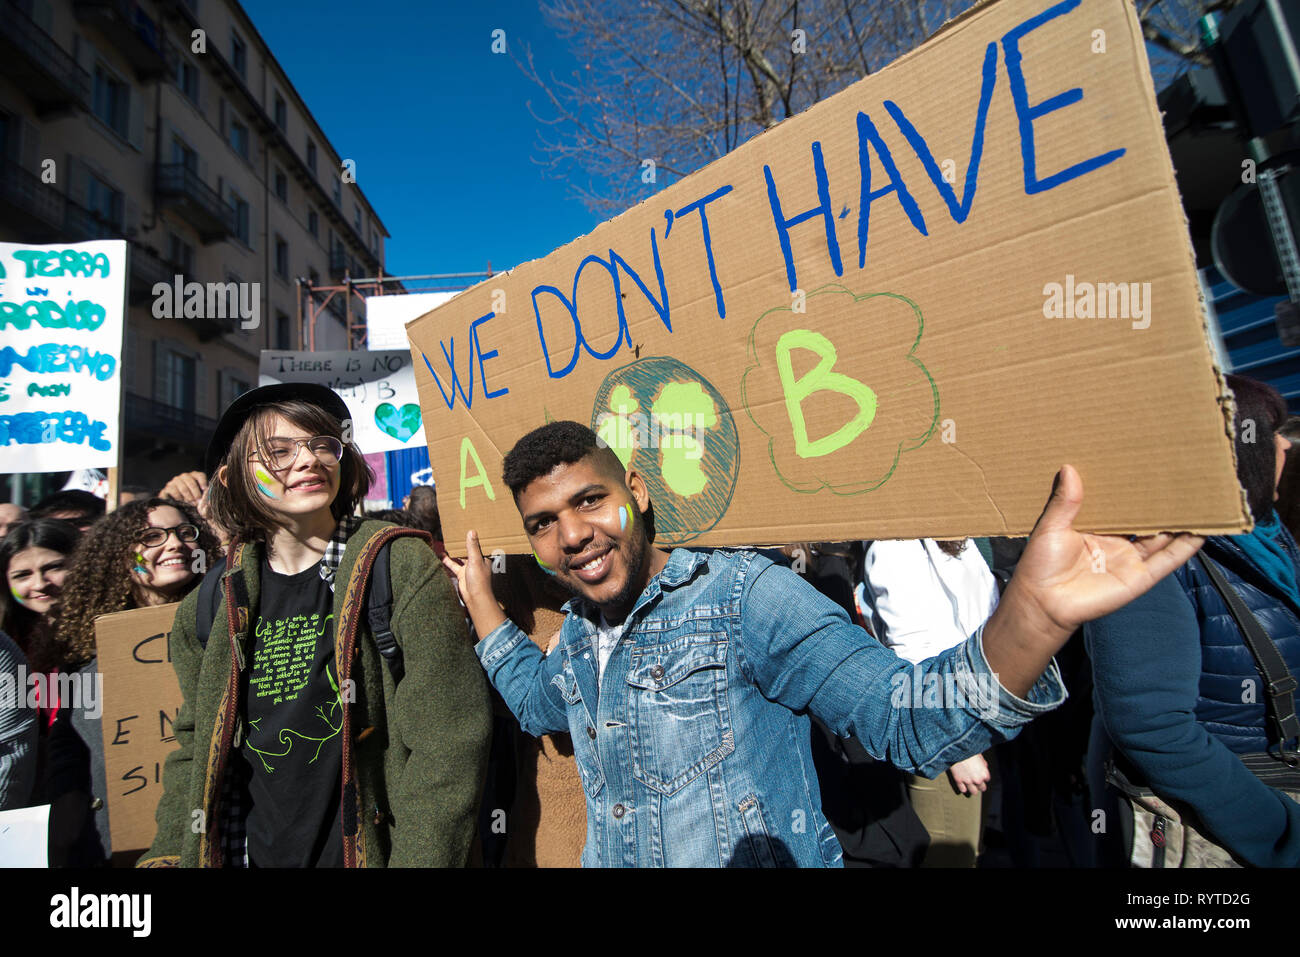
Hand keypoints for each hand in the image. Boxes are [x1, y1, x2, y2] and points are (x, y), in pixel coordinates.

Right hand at [159, 471, 207, 506]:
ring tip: (192, 503)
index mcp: (194, 476)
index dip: (203, 482)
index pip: (200, 475)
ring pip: (183, 488)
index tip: (205, 489)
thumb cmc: (192, 497)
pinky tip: (182, 501)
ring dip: (189, 497)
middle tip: (198, 501)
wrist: (177, 501)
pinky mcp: (168, 487)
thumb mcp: (199, 496)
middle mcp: (185, 476)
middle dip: (196, 493)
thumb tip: (209, 503)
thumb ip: (204, 497)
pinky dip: (179, 497)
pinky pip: (174, 491)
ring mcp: (176, 480)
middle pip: (191, 482)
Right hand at [439, 531, 506, 635]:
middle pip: (469, 549)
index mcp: (483, 557)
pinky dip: (447, 560)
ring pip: (460, 556)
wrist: (474, 598)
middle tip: (456, 531)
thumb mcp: (475, 560)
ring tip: (447, 541)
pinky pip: (453, 565)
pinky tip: (441, 554)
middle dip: (463, 542)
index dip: (475, 536)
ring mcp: (468, 567)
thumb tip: (471, 531)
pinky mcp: (461, 574)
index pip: (479, 544)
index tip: (469, 526)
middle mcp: (476, 561)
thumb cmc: (479, 580)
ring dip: (454, 550)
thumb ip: (472, 547)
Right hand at [947, 754, 989, 795]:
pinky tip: (963, 785)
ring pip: (973, 792)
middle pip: (982, 788)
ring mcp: (968, 781)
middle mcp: (978, 779)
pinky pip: (962, 790)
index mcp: (984, 773)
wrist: (957, 749)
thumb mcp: (979, 755)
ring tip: (971, 785)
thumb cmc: (969, 750)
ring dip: (973, 789)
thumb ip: (983, 763)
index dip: (983, 776)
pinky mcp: (959, 780)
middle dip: (980, 784)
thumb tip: (984, 766)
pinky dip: (963, 788)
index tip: (981, 774)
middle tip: (976, 780)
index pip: (987, 779)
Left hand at [983, 464, 1202, 696]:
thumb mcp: (1050, 526)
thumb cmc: (1040, 566)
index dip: (1131, 489)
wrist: (1044, 603)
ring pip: (1162, 538)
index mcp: (1095, 528)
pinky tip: (1202, 531)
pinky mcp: (1139, 577)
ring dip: (1180, 523)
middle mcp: (1116, 543)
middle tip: (1179, 477)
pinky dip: (1186, 547)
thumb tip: (1068, 467)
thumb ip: (1064, 501)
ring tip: (1200, 501)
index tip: (1143, 466)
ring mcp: (1130, 560)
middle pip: (1145, 520)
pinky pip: (1167, 560)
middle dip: (1160, 503)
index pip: (1119, 505)